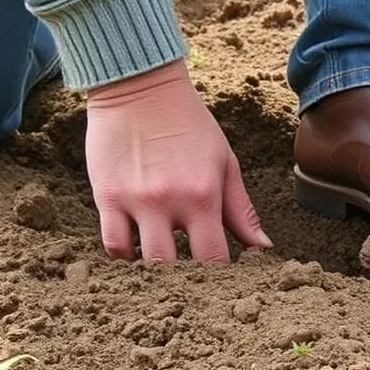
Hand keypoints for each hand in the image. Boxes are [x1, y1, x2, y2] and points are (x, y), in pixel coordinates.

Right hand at [85, 61, 271, 261]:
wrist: (140, 88)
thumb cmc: (190, 126)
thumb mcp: (225, 164)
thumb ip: (241, 210)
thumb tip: (263, 247)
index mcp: (203, 197)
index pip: (214, 258)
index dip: (219, 278)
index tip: (221, 281)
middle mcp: (168, 203)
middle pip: (174, 267)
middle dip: (185, 280)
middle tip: (191, 282)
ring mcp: (134, 201)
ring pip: (141, 261)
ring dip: (153, 271)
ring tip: (164, 266)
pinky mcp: (106, 195)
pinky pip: (112, 243)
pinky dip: (124, 255)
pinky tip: (137, 250)